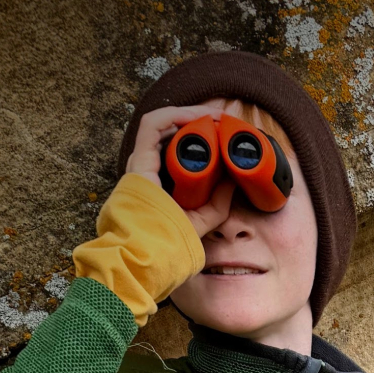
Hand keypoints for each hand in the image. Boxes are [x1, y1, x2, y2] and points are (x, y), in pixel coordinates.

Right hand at [124, 103, 236, 240]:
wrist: (146, 257)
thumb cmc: (168, 246)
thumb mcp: (201, 222)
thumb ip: (217, 205)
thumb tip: (234, 183)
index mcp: (158, 184)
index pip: (177, 150)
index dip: (200, 138)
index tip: (223, 135)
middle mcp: (147, 170)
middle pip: (171, 134)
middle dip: (198, 122)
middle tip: (224, 121)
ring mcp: (141, 164)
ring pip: (163, 125)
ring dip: (190, 115)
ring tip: (215, 116)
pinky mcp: (139, 160)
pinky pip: (153, 125)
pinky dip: (175, 115)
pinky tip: (197, 116)